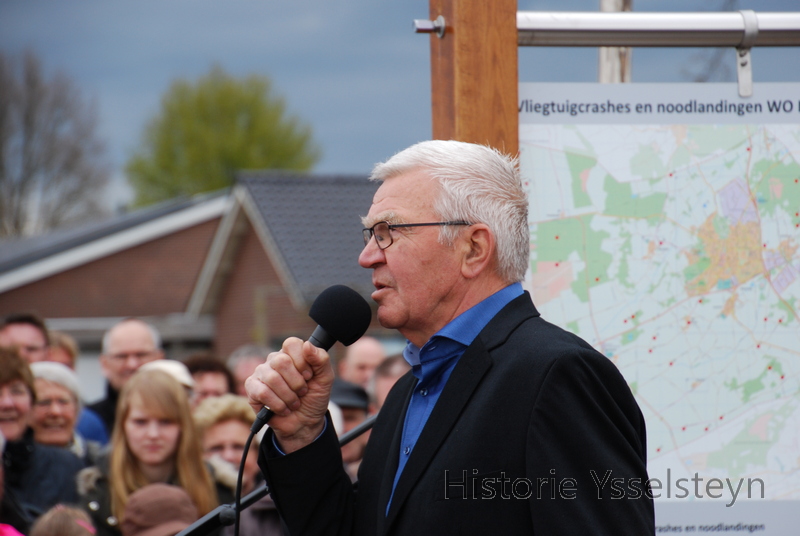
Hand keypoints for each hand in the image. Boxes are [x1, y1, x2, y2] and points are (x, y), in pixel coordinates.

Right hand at [245, 337, 333, 451]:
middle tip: (302, 392)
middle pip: (281, 361)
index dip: (302, 361)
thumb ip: (321, 359)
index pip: (291, 344)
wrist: (305, 423)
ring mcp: (261, 373)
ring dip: (288, 396)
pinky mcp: (252, 388)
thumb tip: (307, 345)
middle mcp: (274, 360)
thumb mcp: (325, 379)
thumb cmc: (313, 398)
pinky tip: (283, 409)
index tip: (309, 376)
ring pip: (272, 378)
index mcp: (291, 354)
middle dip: (296, 382)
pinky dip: (277, 404)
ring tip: (294, 402)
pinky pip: (262, 392)